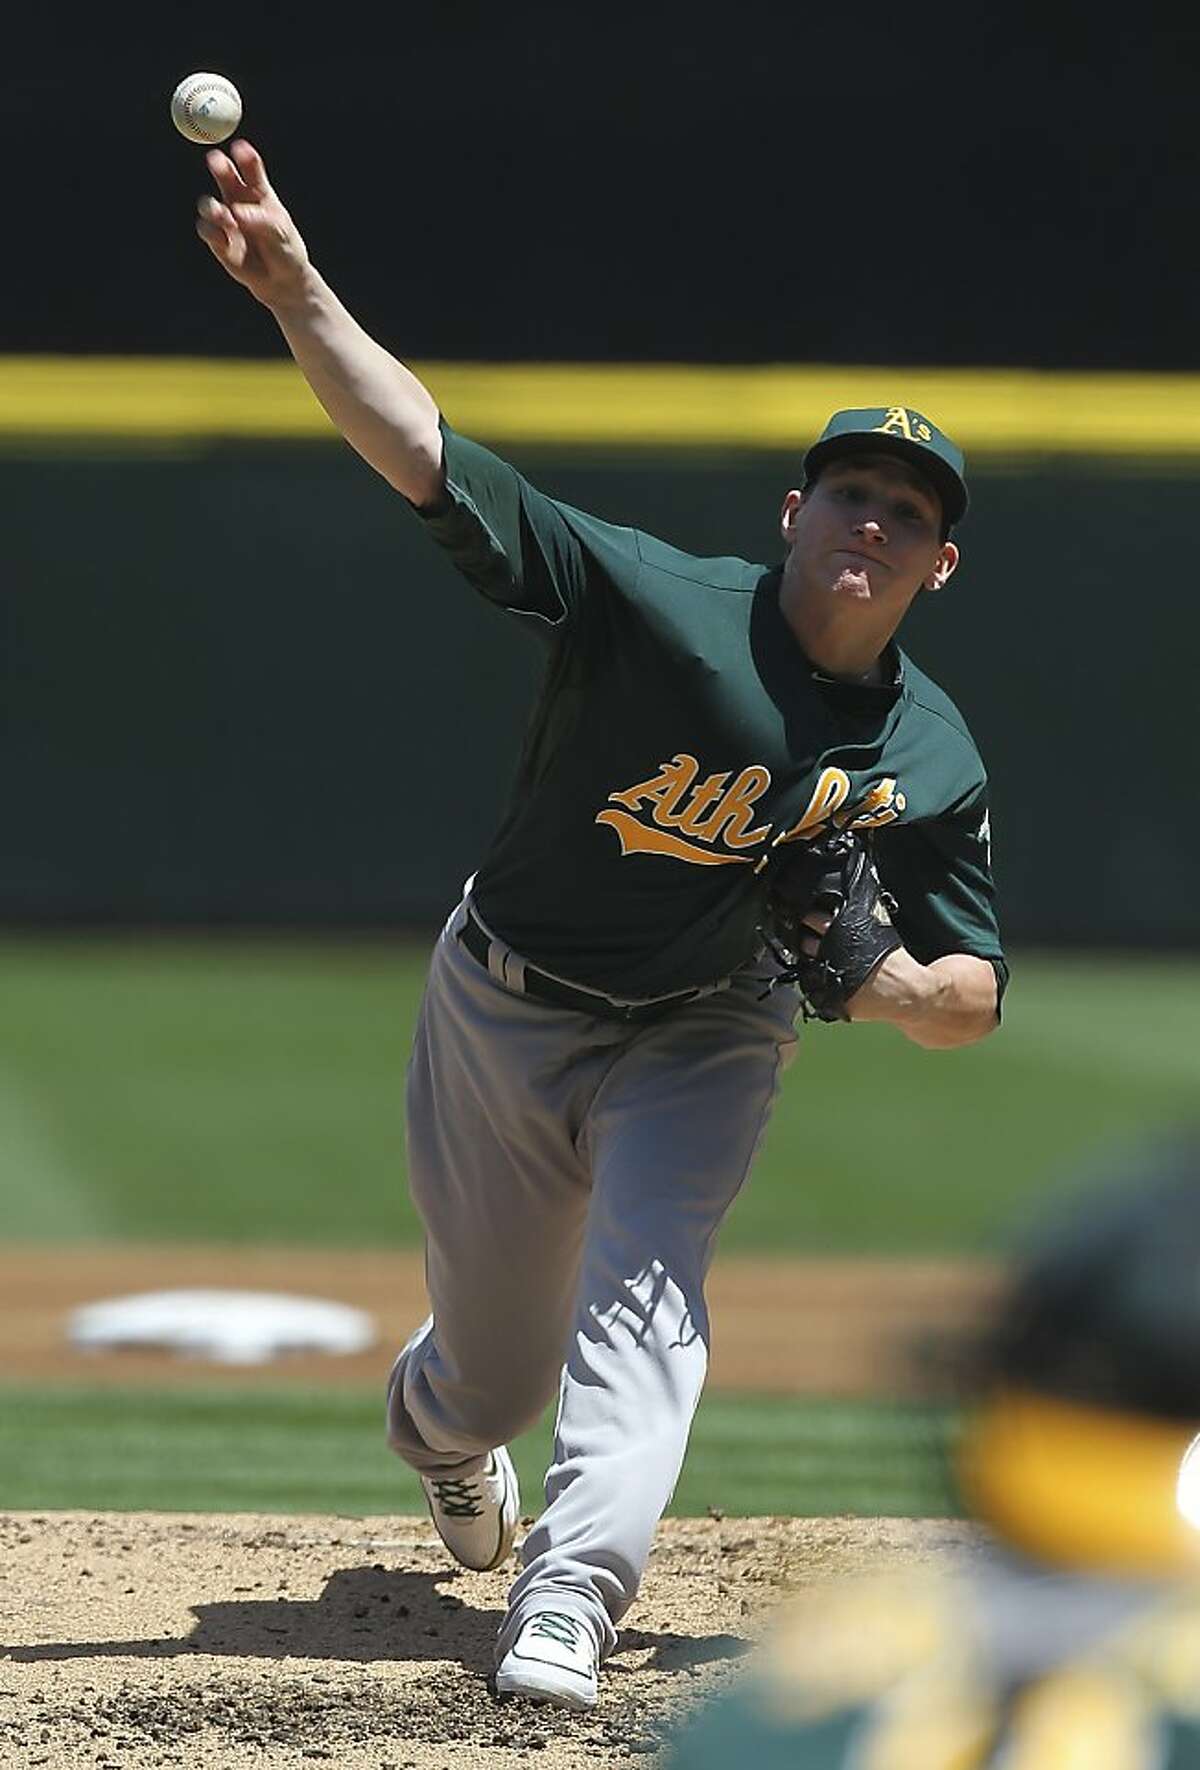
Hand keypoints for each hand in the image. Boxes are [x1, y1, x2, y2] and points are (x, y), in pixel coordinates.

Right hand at [194, 140, 310, 309]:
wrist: (282, 282)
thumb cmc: (286, 251)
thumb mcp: (281, 234)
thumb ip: (261, 221)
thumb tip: (236, 212)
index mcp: (259, 192)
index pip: (250, 168)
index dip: (244, 156)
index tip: (240, 148)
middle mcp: (239, 201)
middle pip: (224, 177)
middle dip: (219, 167)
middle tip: (216, 160)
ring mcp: (226, 220)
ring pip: (209, 204)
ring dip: (213, 207)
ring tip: (225, 216)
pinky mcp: (218, 241)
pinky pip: (207, 231)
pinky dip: (212, 232)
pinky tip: (223, 237)